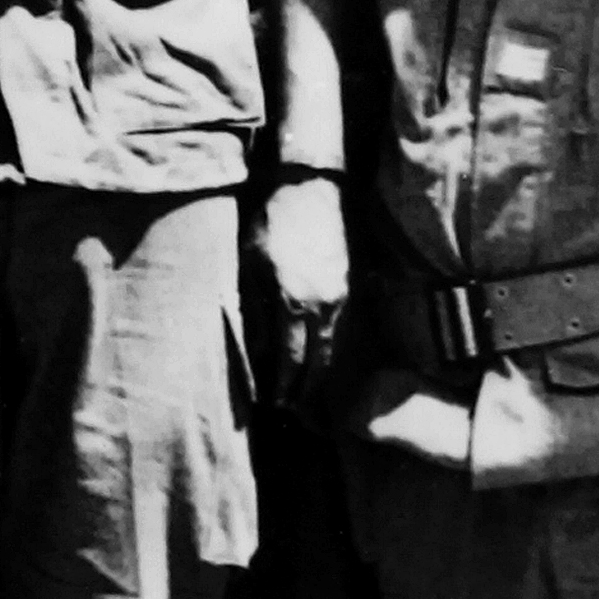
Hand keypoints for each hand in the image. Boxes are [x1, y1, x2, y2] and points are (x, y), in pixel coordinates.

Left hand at [250, 174, 352, 409]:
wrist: (309, 188)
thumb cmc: (271, 222)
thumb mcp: (250, 265)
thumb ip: (254, 309)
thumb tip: (258, 350)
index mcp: (292, 301)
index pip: (291, 359)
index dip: (284, 385)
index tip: (276, 403)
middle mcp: (322, 304)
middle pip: (318, 361)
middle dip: (305, 389)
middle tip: (293, 410)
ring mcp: (340, 295)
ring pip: (332, 346)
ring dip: (320, 373)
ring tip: (306, 393)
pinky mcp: (349, 285)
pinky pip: (339, 327)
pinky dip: (329, 347)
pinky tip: (319, 357)